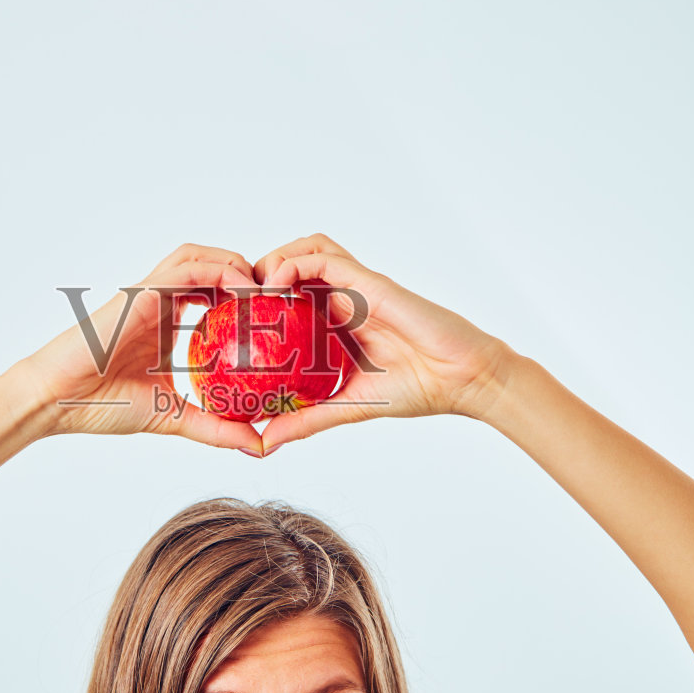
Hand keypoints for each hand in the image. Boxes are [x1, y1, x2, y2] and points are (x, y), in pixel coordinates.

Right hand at [21, 243, 264, 452]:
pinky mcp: (140, 293)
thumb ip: (215, 426)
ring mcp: (150, 294)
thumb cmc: (101, 405)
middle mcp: (161, 302)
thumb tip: (258, 445)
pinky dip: (217, 271)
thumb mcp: (173, 416)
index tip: (280, 318)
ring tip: (265, 290)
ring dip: (236, 264)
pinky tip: (242, 291)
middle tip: (281, 299)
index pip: (217, 294)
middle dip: (251, 273)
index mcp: (169, 323)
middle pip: (214, 266)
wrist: (56, 401)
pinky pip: (185, 268)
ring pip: (201, 256)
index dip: (250, 297)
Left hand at [251, 233, 514, 451]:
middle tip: (233, 302)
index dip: (257, 299)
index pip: (290, 294)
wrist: (463, 379)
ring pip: (304, 249)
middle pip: (291, 264)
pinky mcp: (368, 280)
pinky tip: (275, 288)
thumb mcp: (347, 407)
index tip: (230, 321)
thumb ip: (306, 419)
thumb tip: (263, 443)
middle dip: (256, 274)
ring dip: (272, 261)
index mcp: (338, 320)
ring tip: (250, 291)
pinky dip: (293, 264)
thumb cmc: (418, 389)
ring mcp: (356, 284)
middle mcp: (345, 296)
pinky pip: (323, 257)